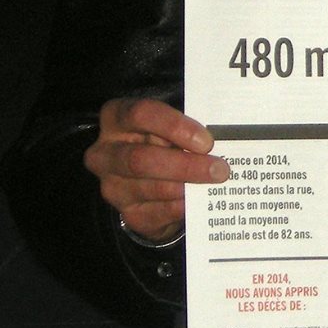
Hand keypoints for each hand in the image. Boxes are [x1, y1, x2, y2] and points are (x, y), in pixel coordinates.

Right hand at [84, 97, 229, 242]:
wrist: (152, 181)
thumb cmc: (165, 142)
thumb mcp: (171, 127)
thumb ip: (187, 129)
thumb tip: (221, 139)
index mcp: (116, 118)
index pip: (141, 114)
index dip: (175, 126)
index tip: (205, 141)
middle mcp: (105, 153)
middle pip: (141, 159)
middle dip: (186, 165)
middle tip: (219, 169)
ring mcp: (113, 186)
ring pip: (154, 188)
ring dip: (190, 186)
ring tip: (216, 183)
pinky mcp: (129, 213)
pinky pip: (162, 212)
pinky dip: (186, 205)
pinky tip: (202, 200)